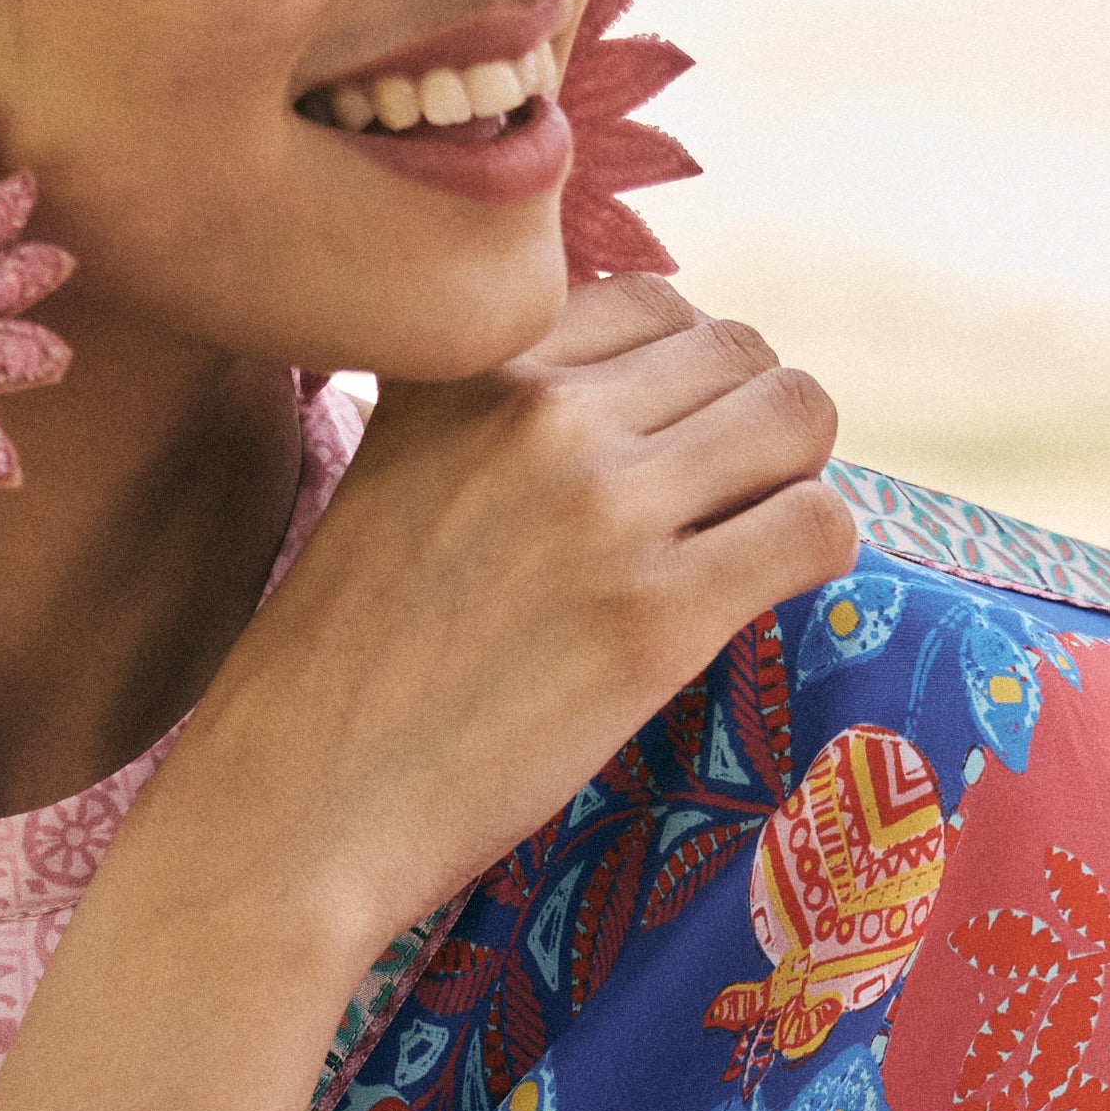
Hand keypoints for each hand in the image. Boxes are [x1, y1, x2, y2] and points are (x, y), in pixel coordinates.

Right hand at [187, 281, 851, 947]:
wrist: (292, 808)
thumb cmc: (339, 667)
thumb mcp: (390, 474)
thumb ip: (491, 411)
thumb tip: (634, 391)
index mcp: (465, 364)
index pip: (651, 302)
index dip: (682, 379)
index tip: (668, 451)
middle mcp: (535, 408)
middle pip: (737, 348)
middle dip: (750, 422)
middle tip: (724, 508)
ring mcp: (601, 505)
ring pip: (796, 414)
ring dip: (795, 476)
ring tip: (751, 543)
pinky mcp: (657, 613)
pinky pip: (814, 524)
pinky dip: (816, 552)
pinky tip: (767, 595)